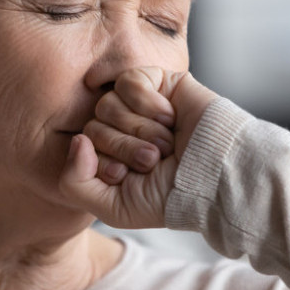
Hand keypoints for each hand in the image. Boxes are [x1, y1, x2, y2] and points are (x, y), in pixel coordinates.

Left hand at [59, 67, 216, 228]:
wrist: (215, 176)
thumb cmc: (170, 196)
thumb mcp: (113, 207)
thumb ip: (74, 182)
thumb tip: (77, 139)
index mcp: (110, 154)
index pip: (81, 147)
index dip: (105, 163)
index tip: (131, 176)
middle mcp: (121, 128)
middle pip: (94, 125)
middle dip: (126, 148)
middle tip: (156, 159)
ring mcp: (138, 104)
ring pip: (108, 104)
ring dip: (142, 130)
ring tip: (167, 143)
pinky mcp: (158, 82)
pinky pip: (128, 81)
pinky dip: (148, 104)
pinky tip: (170, 119)